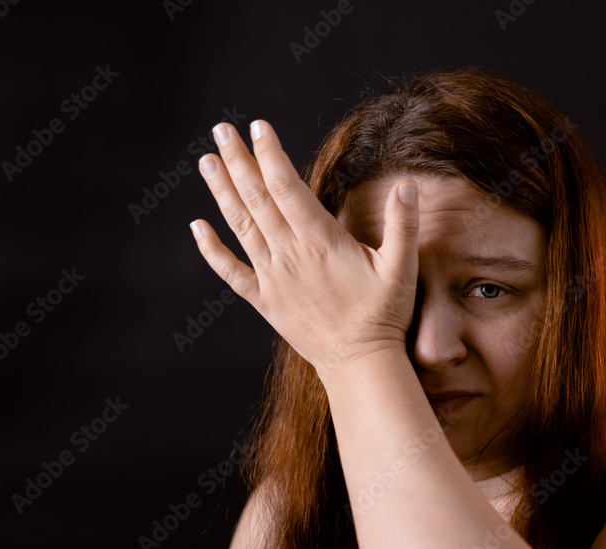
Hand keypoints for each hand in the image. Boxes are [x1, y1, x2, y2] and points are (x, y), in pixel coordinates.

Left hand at [189, 120, 419, 376]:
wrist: (360, 364)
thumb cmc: (383, 315)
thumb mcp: (402, 268)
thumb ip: (403, 224)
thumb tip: (408, 184)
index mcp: (320, 241)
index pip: (287, 187)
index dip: (271, 155)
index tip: (258, 126)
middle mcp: (290, 255)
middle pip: (257, 199)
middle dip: (238, 161)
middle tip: (221, 130)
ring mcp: (273, 278)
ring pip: (240, 227)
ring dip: (222, 193)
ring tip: (206, 162)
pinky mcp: (265, 300)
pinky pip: (231, 272)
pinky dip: (212, 249)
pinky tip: (198, 227)